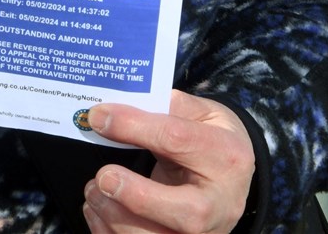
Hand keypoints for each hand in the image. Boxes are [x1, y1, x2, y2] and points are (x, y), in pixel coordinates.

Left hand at [82, 91, 254, 233]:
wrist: (233, 178)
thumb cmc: (212, 139)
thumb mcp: (203, 113)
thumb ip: (169, 106)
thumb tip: (124, 106)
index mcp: (225, 156)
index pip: (175, 139)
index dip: (132, 126)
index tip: (98, 117)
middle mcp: (221, 204)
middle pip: (185, 213)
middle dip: (136, 196)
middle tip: (102, 177)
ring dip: (116, 218)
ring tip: (94, 190)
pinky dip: (112, 233)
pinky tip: (97, 211)